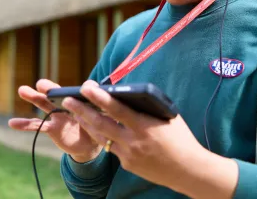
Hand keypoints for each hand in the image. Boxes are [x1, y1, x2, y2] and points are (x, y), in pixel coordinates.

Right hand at [8, 79, 102, 162]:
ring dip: (33, 97)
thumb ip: (102, 107)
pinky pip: (36, 126)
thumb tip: (107, 98)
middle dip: (50, 88)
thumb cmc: (98, 126)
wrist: (90, 144)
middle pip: (58, 94)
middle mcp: (68, 104)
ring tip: (22, 89)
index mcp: (81, 100)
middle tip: (41, 84)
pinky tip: (12, 122)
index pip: (82, 91)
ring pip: (44, 104)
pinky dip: (24, 124)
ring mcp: (58, 115)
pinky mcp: (52, 128)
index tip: (85, 89)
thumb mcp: (103, 117)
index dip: (83, 90)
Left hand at [63, 84, 238, 198]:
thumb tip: (130, 95)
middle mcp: (133, 142)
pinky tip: (96, 127)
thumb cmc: (181, 138)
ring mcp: (128, 156)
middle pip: (101, 124)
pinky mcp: (127, 165)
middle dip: (82, 110)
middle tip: (68, 99)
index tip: (86, 87)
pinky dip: (105, 136)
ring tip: (76, 112)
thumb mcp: (167, 117)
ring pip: (102, 137)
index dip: (100, 97)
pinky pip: (112, 148)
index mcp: (145, 126)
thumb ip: (148, 108)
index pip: (117, 109)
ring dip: (87, 123)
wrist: (187, 169)